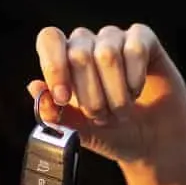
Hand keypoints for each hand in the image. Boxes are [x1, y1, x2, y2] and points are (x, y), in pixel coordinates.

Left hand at [30, 24, 185, 184]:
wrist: (151, 144)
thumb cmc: (111, 134)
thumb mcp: (79, 131)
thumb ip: (55, 114)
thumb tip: (34, 86)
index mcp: (64, 61)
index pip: (50, 39)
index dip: (54, 66)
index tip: (63, 99)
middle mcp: (87, 44)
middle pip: (78, 53)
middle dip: (90, 94)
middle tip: (101, 117)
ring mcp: (116, 39)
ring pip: (107, 53)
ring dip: (115, 93)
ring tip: (121, 111)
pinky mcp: (145, 40)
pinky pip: (135, 48)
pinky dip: (135, 78)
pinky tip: (137, 92)